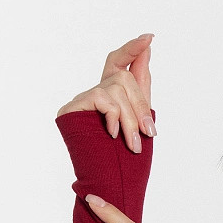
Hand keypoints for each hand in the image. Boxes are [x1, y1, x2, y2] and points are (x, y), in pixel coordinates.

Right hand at [56, 35, 155, 152]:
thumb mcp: (139, 120)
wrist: (105, 184)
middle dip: (140, 106)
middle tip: (148, 133)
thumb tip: (148, 51)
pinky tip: (113, 134)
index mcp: (113, 96)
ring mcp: (83, 100)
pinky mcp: (72, 107)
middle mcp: (96, 94)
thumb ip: (142, 87)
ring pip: (117, 89)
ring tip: (133, 144)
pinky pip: (103, 98)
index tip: (149, 38)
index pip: (120, 63)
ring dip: (130, 118)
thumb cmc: (122, 160)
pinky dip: (113, 116)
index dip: (133, 49)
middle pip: (124, 78)